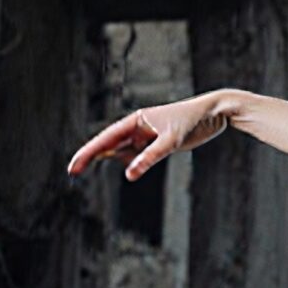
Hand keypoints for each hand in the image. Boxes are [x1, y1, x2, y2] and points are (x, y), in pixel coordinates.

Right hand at [67, 90, 232, 180]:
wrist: (215, 113)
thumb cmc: (192, 120)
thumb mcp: (171, 140)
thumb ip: (150, 158)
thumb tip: (129, 174)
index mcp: (136, 120)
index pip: (105, 138)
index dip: (88, 153)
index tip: (74, 165)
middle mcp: (137, 126)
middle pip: (108, 144)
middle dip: (90, 157)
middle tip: (72, 172)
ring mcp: (146, 135)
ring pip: (121, 150)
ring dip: (106, 159)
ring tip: (85, 169)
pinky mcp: (158, 143)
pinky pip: (137, 154)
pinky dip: (129, 162)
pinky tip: (125, 169)